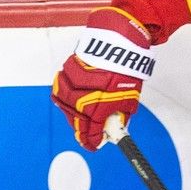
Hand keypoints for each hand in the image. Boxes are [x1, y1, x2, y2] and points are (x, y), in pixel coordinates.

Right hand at [51, 8, 155, 150]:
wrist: (119, 43)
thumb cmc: (126, 70)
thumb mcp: (129, 99)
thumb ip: (120, 114)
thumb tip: (114, 127)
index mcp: (99, 106)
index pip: (90, 131)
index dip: (91, 141)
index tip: (93, 145)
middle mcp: (82, 96)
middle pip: (76, 120)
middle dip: (81, 130)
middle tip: (87, 134)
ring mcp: (72, 83)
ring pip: (65, 105)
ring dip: (72, 114)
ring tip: (80, 118)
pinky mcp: (66, 70)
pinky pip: (61, 88)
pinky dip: (66, 97)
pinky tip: (72, 100)